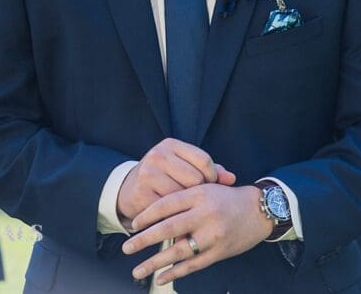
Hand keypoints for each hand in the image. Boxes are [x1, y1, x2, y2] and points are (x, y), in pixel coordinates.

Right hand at [117, 138, 235, 222]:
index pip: (204, 160)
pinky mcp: (142, 194)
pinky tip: (175, 215)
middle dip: (200, 192)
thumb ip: (210, 171)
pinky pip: (169, 210)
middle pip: (196, 179)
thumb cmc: (165, 177)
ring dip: (187, 206)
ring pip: (183, 196)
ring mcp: (148, 174)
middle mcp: (158, 156)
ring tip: (186, 207)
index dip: (213, 176)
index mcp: (171, 145)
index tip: (211, 186)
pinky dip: (175, 215)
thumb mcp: (184, 167)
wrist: (128, 190)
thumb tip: (232, 179)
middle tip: (197, 199)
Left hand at [122, 183, 271, 285]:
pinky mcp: (220, 252)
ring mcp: (213, 234)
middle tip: (126, 248)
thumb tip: (157, 215)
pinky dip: (176, 272)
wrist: (260, 210)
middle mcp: (206, 213)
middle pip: (168, 228)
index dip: (147, 215)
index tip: (133, 224)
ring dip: (155, 262)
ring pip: (178, 250)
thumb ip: (185, 198)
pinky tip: (161, 277)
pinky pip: (193, 265)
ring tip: (137, 270)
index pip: (167, 204)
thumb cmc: (229, 198)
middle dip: (144, 240)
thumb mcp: (207, 188)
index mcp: (200, 194)